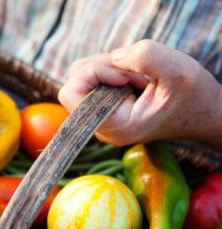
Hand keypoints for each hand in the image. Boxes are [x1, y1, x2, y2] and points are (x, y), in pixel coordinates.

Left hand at [59, 40, 221, 149]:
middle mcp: (101, 128)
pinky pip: (92, 82)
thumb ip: (142, 56)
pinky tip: (131, 79)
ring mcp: (101, 120)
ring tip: (136, 76)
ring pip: (82, 79)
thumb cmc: (193, 96)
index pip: (70, 94)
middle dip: (102, 67)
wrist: (202, 113)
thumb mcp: (176, 71)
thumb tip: (113, 57)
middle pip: (74, 83)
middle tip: (134, 72)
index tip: (123, 74)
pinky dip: (110, 71)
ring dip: (107, 67)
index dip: (93, 73)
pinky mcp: (105, 111)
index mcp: (114, 126)